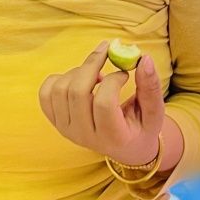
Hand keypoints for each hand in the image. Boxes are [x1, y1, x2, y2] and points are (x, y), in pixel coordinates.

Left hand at [38, 39, 164, 164]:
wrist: (125, 147)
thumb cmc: (142, 127)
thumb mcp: (154, 111)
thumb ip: (151, 86)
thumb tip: (145, 58)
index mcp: (112, 136)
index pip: (104, 103)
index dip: (114, 80)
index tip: (124, 73)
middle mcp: (85, 136)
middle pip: (77, 92)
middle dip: (92, 64)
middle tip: (106, 52)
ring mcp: (67, 130)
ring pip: (60, 89)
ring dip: (78, 71)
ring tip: (96, 74)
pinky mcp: (56, 122)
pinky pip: (46, 93)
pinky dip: (60, 78)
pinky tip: (79, 80)